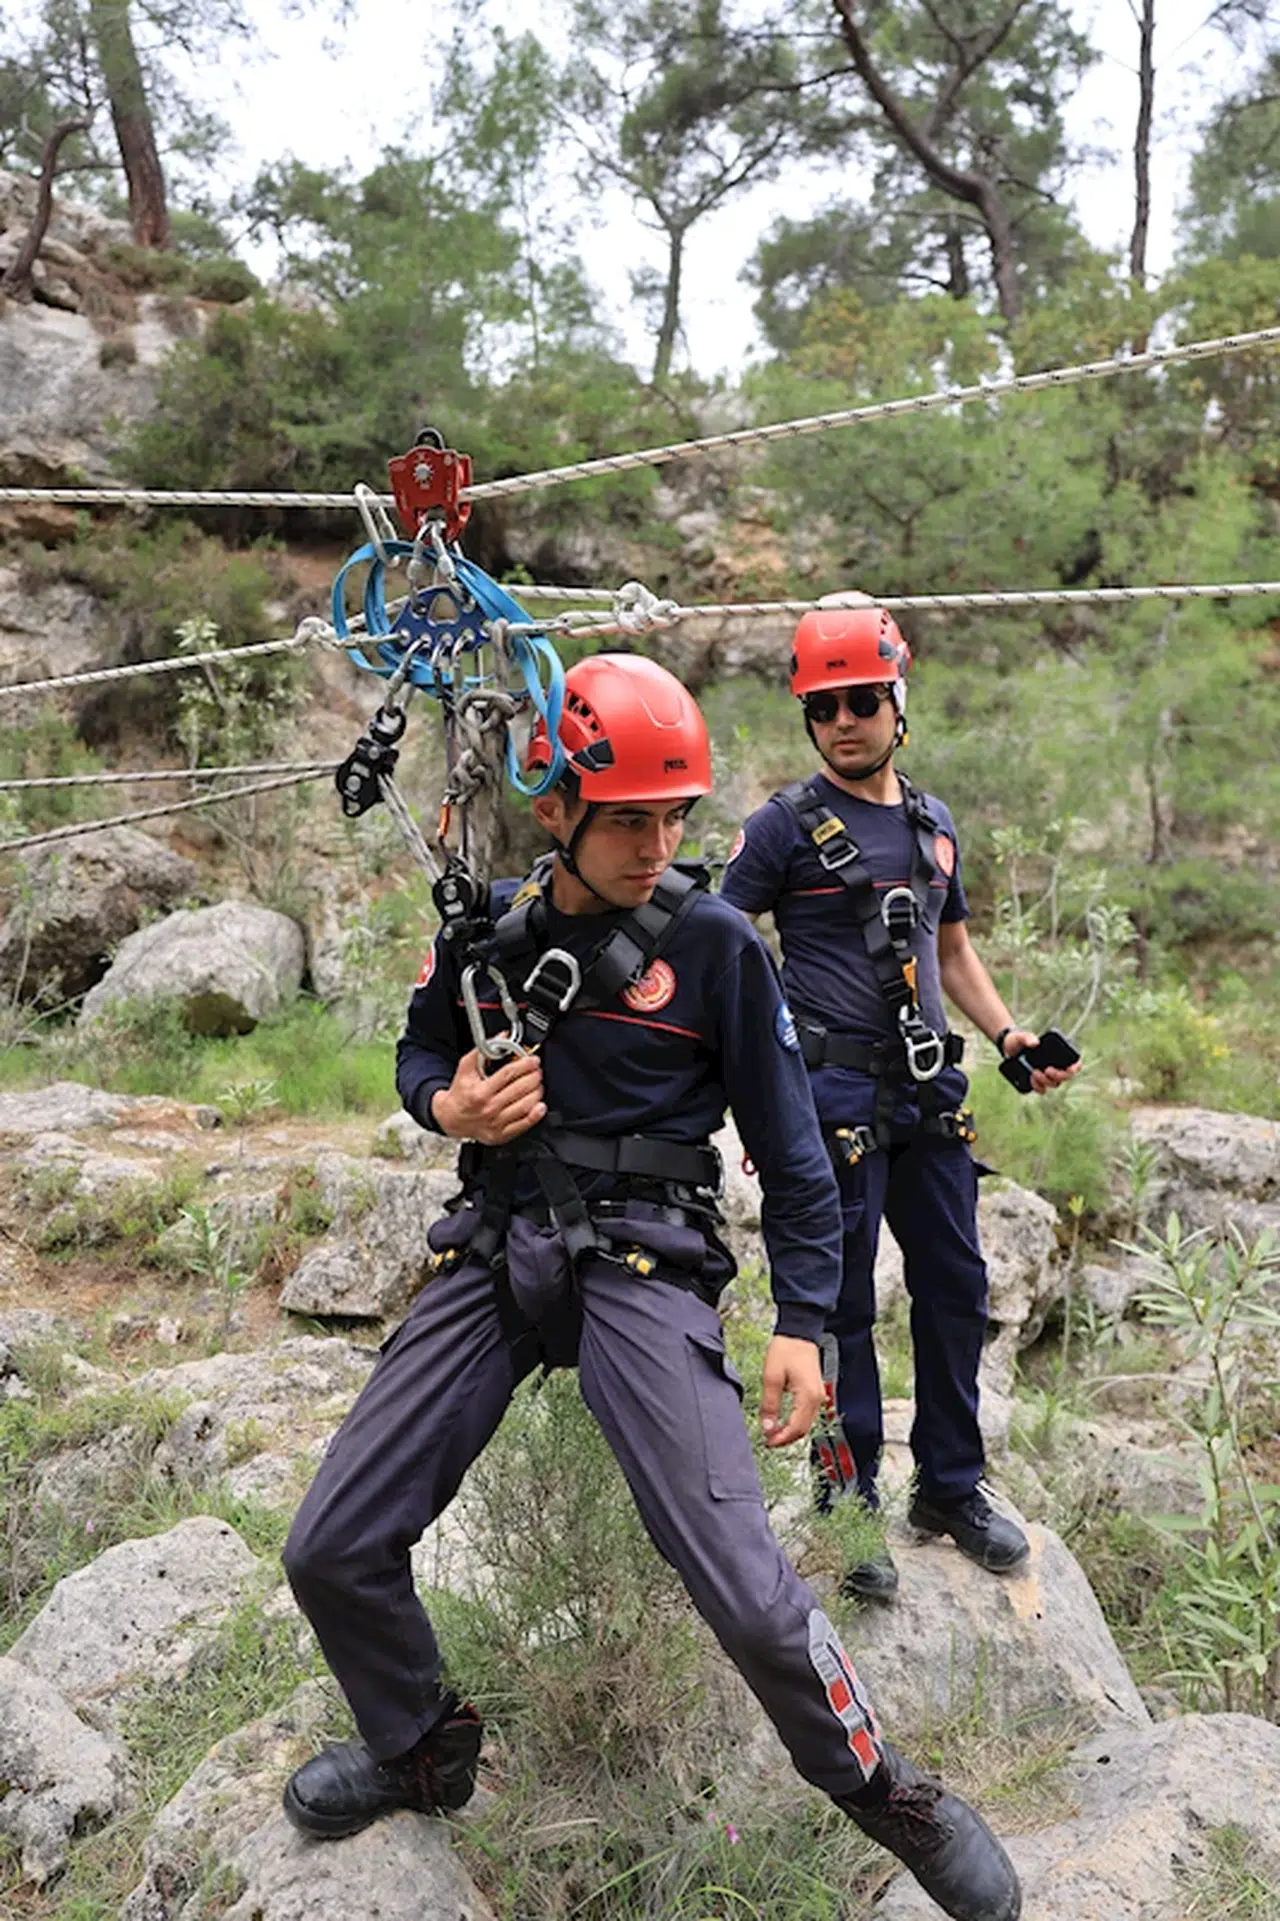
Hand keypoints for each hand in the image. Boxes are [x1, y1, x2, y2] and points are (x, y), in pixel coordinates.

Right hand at [431, 1049, 545, 1143]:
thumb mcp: (466, 1068)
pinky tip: (539, 1105)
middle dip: (534, 1076)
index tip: (532, 1060)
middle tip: (537, 1070)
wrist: (451, 1118)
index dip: (524, 1064)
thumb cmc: (461, 1093)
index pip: (509, 1074)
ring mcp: (496, 1123)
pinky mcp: (501, 1134)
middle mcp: (489, 1108)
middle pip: (521, 1088)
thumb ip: (483, 1051)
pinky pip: (524, 1124)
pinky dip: (536, 1114)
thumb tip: (501, 1038)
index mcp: (480, 1091)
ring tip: (537, 1084)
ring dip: (537, 1092)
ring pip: (526, 1105)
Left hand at [760, 1335, 823, 1448]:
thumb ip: (770, 1405)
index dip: (781, 1438)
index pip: (796, 1428)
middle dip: (786, 1438)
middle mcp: (816, 1399)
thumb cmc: (786, 1350)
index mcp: (807, 1396)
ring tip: (773, 1432)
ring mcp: (817, 1395)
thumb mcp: (771, 1377)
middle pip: (803, 1429)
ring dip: (790, 1431)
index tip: (767, 1442)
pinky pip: (807, 1414)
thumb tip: (768, 1427)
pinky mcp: (814, 1392)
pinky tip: (783, 1421)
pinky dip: (795, 1422)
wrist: (798, 1332)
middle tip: (768, 1440)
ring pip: (806, 1423)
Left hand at [1000, 1027, 1080, 1096]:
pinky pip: (1042, 1089)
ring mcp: (1045, 1074)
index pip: (1074, 1063)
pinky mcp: (1036, 1081)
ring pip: (1054, 1084)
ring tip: (1034, 1072)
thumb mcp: (1021, 1037)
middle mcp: (1054, 1065)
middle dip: (1059, 1076)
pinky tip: (1031, 1080)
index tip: (1070, 1068)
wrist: (1006, 1047)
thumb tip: (1036, 1043)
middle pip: (1065, 1077)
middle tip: (1047, 1070)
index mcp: (1057, 1054)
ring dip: (1046, 1081)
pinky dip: (1038, 1087)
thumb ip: (1028, 1037)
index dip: (1076, 1068)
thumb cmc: (1017, 1039)